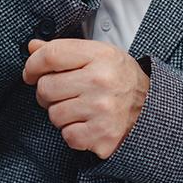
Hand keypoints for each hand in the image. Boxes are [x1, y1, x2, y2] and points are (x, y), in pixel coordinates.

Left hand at [23, 38, 148, 158]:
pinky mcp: (102, 135)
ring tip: (78, 108)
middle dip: (47, 92)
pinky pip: (67, 135)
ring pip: (53, 114)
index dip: (32, 64)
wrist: (151, 109)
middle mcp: (100, 81)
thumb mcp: (97, 55)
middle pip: (46, 87)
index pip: (50, 55)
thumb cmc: (119, 79)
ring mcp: (102, 110)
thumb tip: (32, 47)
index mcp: (100, 55)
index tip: (30, 73)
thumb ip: (64, 50)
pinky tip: (87, 123)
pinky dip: (73, 132)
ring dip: (60, 113)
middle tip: (61, 93)